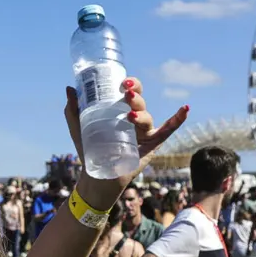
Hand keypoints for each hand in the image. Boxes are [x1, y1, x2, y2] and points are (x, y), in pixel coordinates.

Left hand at [63, 77, 188, 195]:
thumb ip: (73, 109)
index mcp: (121, 111)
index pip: (130, 92)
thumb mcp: (78, 127)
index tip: (122, 81)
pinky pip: (168, 130)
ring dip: (140, 114)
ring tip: (129, 116)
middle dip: (135, 96)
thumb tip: (70, 88)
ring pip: (147, 117)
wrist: (96, 175)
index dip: (130, 83)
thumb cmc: (89, 149)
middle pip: (140, 102)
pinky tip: (185, 109)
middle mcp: (135, 119)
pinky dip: (178, 120)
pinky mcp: (152, 145)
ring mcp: (145, 132)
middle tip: (126, 93)